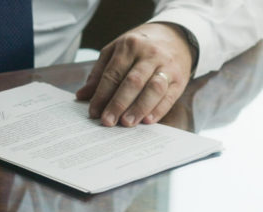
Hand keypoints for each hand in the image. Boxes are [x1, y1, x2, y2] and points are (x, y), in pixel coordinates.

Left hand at [75, 23, 193, 126]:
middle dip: (119, 103)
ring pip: (153, 89)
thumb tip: (82, 96)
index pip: (113, 73)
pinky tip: (148, 121)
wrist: (175, 37)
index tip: (94, 112)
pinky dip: (158, 110)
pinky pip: (169, 96)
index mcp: (130, 46)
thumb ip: (100, 73)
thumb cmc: (139, 48)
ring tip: (127, 123)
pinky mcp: (179, 78)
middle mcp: (150, 54)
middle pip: (133, 81)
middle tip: (108, 121)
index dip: (101, 95)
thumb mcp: (116, 52)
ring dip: (139, 108)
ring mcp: (167, 66)